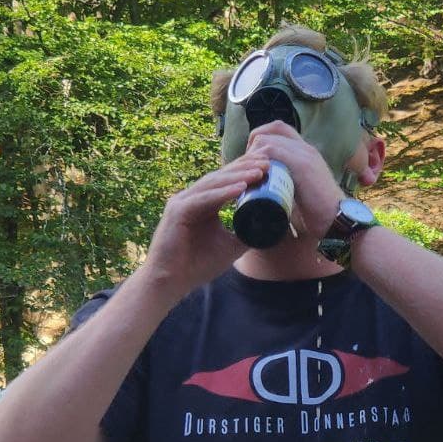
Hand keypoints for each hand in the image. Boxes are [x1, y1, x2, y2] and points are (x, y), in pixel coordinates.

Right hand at [145, 156, 269, 301]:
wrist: (170, 283)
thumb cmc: (196, 266)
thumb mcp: (230, 247)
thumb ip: (247, 235)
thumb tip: (271, 229)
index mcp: (204, 203)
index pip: (228, 181)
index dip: (247, 170)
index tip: (271, 164)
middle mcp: (192, 198)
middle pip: (222, 176)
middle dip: (245, 166)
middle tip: (269, 158)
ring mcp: (183, 202)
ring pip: (214, 184)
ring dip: (238, 176)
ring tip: (260, 170)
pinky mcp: (178, 211)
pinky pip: (204, 199)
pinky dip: (223, 193)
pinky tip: (241, 187)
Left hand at [242, 121, 343, 239]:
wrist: (338, 221)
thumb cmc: (320, 213)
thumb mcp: (302, 191)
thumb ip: (290, 184)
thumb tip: (270, 191)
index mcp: (307, 152)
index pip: (281, 129)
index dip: (263, 138)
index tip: (253, 159)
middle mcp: (306, 148)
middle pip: (273, 128)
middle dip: (254, 143)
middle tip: (246, 164)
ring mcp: (305, 154)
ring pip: (268, 139)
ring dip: (252, 155)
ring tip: (248, 173)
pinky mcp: (302, 165)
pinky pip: (271, 150)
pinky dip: (257, 160)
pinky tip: (253, 174)